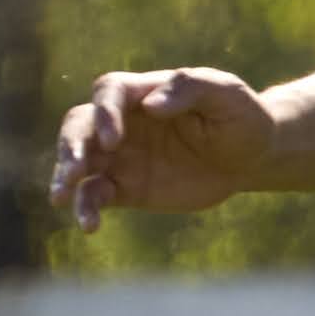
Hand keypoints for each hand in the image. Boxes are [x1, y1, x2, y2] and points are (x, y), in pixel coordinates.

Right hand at [50, 67, 275, 232]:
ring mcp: (121, 157)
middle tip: (74, 169)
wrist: (252, 158)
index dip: (104, 114)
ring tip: (62, 198)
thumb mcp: (225, 93)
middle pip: (79, 125)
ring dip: (66, 178)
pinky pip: (96, 197)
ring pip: (79, 163)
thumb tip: (150, 106)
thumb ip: (188, 89)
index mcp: (143, 92)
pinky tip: (90, 226)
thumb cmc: (240, 116)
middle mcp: (123, 123)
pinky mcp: (126, 189)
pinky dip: (87, 209)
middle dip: (71, 145)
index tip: (113, 140)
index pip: (108, 93)